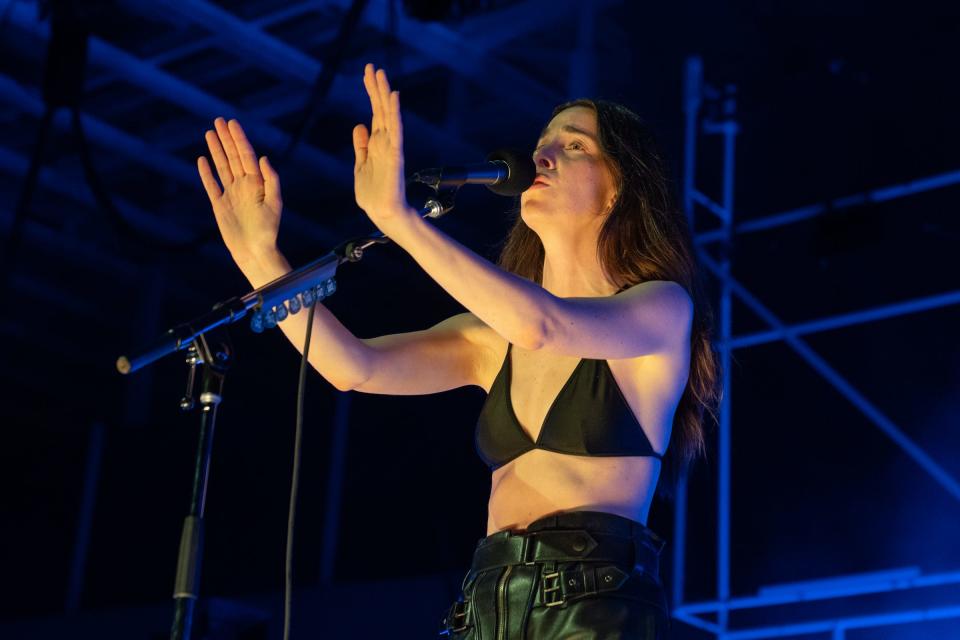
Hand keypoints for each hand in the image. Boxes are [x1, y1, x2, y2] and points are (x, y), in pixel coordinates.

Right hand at [197, 117, 282, 267]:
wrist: (254, 251)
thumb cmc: (268, 230)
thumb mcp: (274, 204)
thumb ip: (271, 180)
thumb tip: (263, 158)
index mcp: (257, 183)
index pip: (246, 155)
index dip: (239, 139)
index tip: (232, 124)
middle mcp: (243, 186)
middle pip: (233, 157)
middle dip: (226, 139)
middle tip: (219, 121)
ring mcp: (231, 194)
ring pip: (222, 167)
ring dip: (216, 150)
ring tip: (210, 133)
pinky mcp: (220, 205)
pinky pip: (211, 185)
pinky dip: (206, 173)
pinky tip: (202, 159)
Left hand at [352, 63, 415, 232]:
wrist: (382, 213)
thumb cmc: (373, 195)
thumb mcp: (360, 166)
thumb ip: (361, 147)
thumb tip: (359, 126)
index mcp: (377, 144)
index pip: (375, 113)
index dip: (371, 94)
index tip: (367, 75)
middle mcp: (386, 142)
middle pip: (381, 109)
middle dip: (376, 88)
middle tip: (372, 67)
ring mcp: (391, 147)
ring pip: (388, 115)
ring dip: (384, 94)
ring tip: (381, 74)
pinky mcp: (394, 156)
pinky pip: (395, 130)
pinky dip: (394, 114)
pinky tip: (392, 98)